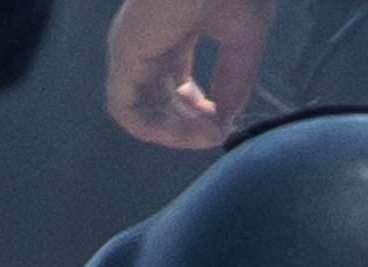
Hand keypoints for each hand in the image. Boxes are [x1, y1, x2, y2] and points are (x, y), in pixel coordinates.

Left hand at [106, 0, 276, 144]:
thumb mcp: (244, 37)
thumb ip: (235, 79)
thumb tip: (227, 120)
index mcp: (173, 30)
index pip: (174, 83)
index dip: (199, 111)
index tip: (225, 122)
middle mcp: (148, 42)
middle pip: (158, 101)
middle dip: (189, 126)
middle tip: (217, 133)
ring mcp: (133, 49)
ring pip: (140, 111)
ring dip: (175, 134)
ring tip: (207, 135)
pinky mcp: (124, 56)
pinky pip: (126, 111)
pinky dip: (156, 131)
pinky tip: (187, 132)